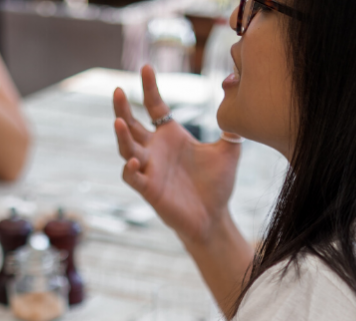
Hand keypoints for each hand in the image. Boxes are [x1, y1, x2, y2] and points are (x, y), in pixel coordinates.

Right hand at [113, 66, 241, 247]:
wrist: (214, 218)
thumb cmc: (218, 186)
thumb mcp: (228, 151)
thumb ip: (230, 127)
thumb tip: (238, 100)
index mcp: (171, 137)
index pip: (154, 106)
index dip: (149, 88)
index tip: (146, 68)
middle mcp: (155, 151)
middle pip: (131, 124)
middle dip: (122, 108)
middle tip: (117, 89)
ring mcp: (149, 170)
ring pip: (126, 149)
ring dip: (121, 136)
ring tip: (119, 121)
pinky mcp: (149, 190)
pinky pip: (133, 178)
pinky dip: (130, 170)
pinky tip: (133, 161)